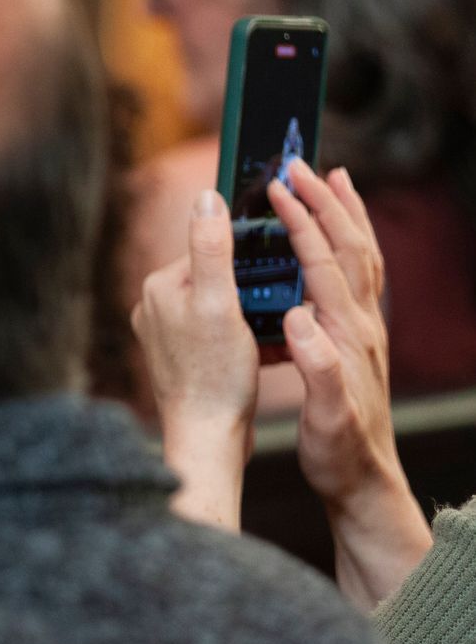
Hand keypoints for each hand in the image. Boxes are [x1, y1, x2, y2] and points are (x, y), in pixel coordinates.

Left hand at [132, 189, 257, 529]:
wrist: (208, 439)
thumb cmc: (215, 375)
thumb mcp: (220, 303)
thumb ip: (212, 248)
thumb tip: (208, 196)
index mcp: (159, 288)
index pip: (210, 251)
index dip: (249, 257)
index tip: (278, 268)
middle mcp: (155, 309)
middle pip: (218, 278)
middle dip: (253, 289)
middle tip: (280, 305)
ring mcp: (168, 337)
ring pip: (224, 307)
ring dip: (255, 314)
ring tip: (275, 331)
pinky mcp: (184, 361)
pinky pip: (222, 335)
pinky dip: (248, 339)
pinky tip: (270, 351)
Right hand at [269, 161, 427, 607]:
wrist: (365, 479)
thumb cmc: (338, 450)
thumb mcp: (324, 415)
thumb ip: (315, 366)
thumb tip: (297, 318)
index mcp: (345, 334)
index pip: (323, 264)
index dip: (301, 223)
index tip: (278, 189)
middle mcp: (363, 324)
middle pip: (350, 247)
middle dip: (327, 201)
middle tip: (302, 165)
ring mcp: (366, 330)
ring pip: (362, 255)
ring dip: (347, 213)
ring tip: (335, 179)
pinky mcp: (361, 338)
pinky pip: (360, 276)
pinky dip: (350, 242)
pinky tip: (336, 238)